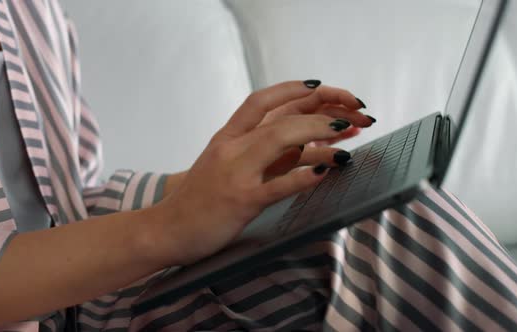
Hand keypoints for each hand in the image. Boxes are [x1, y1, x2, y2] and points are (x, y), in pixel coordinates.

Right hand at [151, 80, 373, 264]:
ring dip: (318, 133)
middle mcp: (231, 148)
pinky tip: (326, 170)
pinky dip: (304, 176)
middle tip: (352, 113)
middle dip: (322, 112)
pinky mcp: (240, 201)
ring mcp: (235, 173)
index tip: (320, 86)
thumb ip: (257, 153)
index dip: (292, 89)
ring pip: (279, 141)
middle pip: (280, 118)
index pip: (260, 101)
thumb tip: (301, 145)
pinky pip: (277, 185)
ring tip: (347, 132)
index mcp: (226, 138)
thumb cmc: (199, 199)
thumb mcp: (223, 166)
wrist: (165, 229)